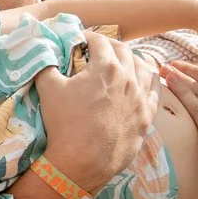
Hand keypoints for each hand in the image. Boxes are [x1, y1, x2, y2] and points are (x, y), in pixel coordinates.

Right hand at [33, 33, 157, 194]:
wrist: (82, 162)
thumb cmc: (64, 124)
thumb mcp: (47, 89)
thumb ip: (45, 65)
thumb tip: (42, 52)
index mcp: (106, 67)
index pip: (99, 40)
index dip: (87, 37)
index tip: (79, 40)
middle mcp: (128, 78)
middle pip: (124, 51)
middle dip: (110, 46)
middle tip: (97, 50)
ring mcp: (141, 98)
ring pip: (144, 68)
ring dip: (132, 60)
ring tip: (122, 62)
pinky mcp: (146, 117)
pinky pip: (154, 92)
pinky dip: (149, 81)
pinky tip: (143, 81)